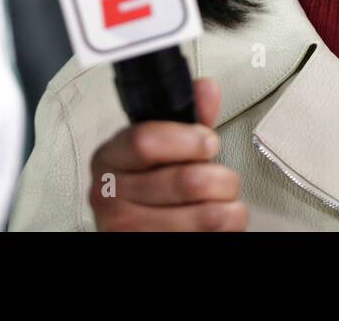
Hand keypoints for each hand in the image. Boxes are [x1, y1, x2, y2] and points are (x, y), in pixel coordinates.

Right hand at [88, 77, 247, 230]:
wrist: (134, 230)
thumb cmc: (148, 189)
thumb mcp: (162, 149)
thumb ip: (188, 119)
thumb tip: (206, 89)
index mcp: (111, 157)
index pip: (145, 141)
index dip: (188, 140)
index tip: (208, 141)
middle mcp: (110, 195)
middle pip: (186, 181)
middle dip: (221, 177)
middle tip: (223, 177)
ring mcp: (126, 229)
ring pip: (206, 216)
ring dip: (229, 207)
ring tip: (223, 202)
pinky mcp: (147, 249)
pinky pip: (207, 238)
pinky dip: (226, 229)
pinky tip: (216, 222)